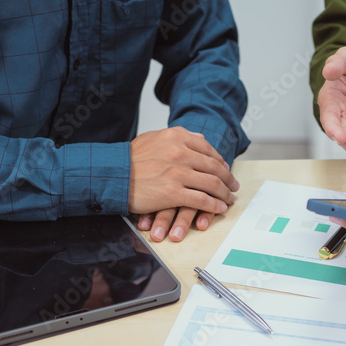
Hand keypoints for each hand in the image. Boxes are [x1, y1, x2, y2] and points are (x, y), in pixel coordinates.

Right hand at [129, 127, 238, 241]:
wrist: (112, 174)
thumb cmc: (130, 160)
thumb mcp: (153, 138)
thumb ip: (177, 138)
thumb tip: (199, 138)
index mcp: (176, 136)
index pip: (207, 149)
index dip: (220, 161)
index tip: (225, 170)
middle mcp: (180, 152)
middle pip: (214, 166)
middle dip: (228, 179)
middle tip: (234, 186)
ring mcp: (178, 173)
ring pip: (212, 183)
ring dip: (225, 194)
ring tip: (229, 199)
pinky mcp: (173, 193)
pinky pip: (202, 200)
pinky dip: (214, 205)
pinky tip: (219, 208)